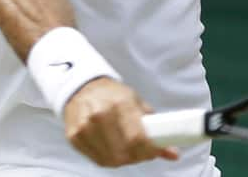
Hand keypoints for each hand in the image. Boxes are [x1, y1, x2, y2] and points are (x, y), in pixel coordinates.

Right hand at [62, 77, 178, 166]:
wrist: (83, 87)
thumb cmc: (113, 95)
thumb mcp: (136, 102)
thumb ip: (154, 127)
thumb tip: (173, 153)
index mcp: (120, 103)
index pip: (137, 138)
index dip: (149, 151)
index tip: (157, 152)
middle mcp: (100, 115)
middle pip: (123, 153)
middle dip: (138, 157)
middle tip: (144, 153)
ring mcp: (84, 127)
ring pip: (110, 159)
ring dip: (124, 159)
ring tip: (129, 151)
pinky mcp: (74, 137)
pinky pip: (96, 159)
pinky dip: (109, 158)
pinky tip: (114, 149)